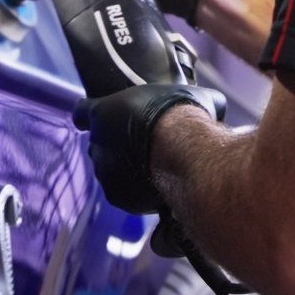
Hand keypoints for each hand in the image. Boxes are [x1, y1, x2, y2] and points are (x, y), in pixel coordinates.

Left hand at [71, 83, 226, 213]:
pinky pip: (125, 194)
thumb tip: (211, 104)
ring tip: (155, 168)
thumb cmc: (181, 115)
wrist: (183, 151)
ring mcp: (105, 173)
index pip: (82, 114)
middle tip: (145, 145)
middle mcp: (96, 144)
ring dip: (127, 171)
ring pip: (111, 172)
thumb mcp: (189, 96)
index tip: (103, 119)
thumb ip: (183, 100)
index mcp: (101, 112)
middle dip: (118, 147)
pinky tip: (158, 186)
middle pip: (100, 146)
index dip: (93, 117)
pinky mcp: (119, 198)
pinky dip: (138, 192)